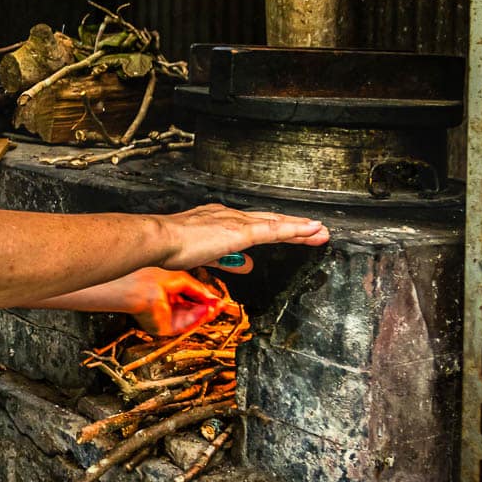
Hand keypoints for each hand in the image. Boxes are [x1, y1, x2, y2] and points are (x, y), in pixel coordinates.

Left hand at [120, 267, 224, 334]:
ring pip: (191, 319)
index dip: (205, 298)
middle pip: (193, 310)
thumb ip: (197, 288)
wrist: (134, 290)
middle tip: (221, 305)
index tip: (218, 299)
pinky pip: (185, 325)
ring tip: (216, 308)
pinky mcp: (166, 328)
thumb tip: (211, 296)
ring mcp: (167, 318)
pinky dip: (198, 318)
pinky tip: (207, 311)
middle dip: (209, 307)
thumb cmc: (148, 279)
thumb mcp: (180, 278)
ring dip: (206, 313)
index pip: (190, 298)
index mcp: (168, 293)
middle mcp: (168, 307)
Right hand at [155, 204, 328, 270]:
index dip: (274, 229)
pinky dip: (295, 230)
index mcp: (220, 220)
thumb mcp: (205, 256)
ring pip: (276, 224)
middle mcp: (231, 216)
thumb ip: (228, 261)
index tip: (290, 232)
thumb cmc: (171, 247)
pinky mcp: (241, 232)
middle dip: (294, 227)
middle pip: (270, 221)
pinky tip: (311, 230)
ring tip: (321, 231)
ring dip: (301, 228)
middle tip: (316, 230)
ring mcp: (237, 222)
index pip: (254, 225)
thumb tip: (247, 265)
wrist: (160, 238)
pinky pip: (274, 230)